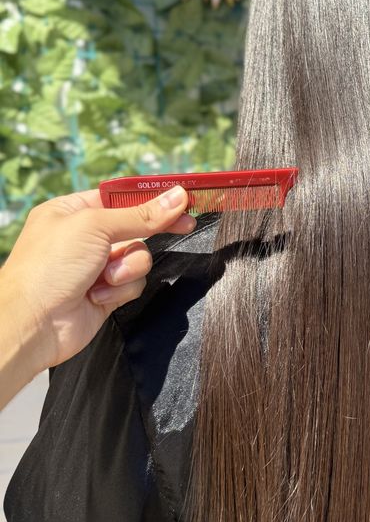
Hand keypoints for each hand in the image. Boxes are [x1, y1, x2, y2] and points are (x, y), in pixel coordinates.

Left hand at [0, 186, 194, 380]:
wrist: (33, 324)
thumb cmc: (48, 267)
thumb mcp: (96, 227)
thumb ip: (141, 214)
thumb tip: (176, 197)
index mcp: (72, 212)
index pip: (122, 198)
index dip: (151, 199)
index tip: (181, 199)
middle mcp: (84, 237)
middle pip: (137, 226)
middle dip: (152, 231)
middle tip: (185, 225)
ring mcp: (96, 265)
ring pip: (139, 257)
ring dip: (128, 267)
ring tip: (107, 277)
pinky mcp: (106, 292)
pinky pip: (134, 282)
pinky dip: (121, 289)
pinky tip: (98, 295)